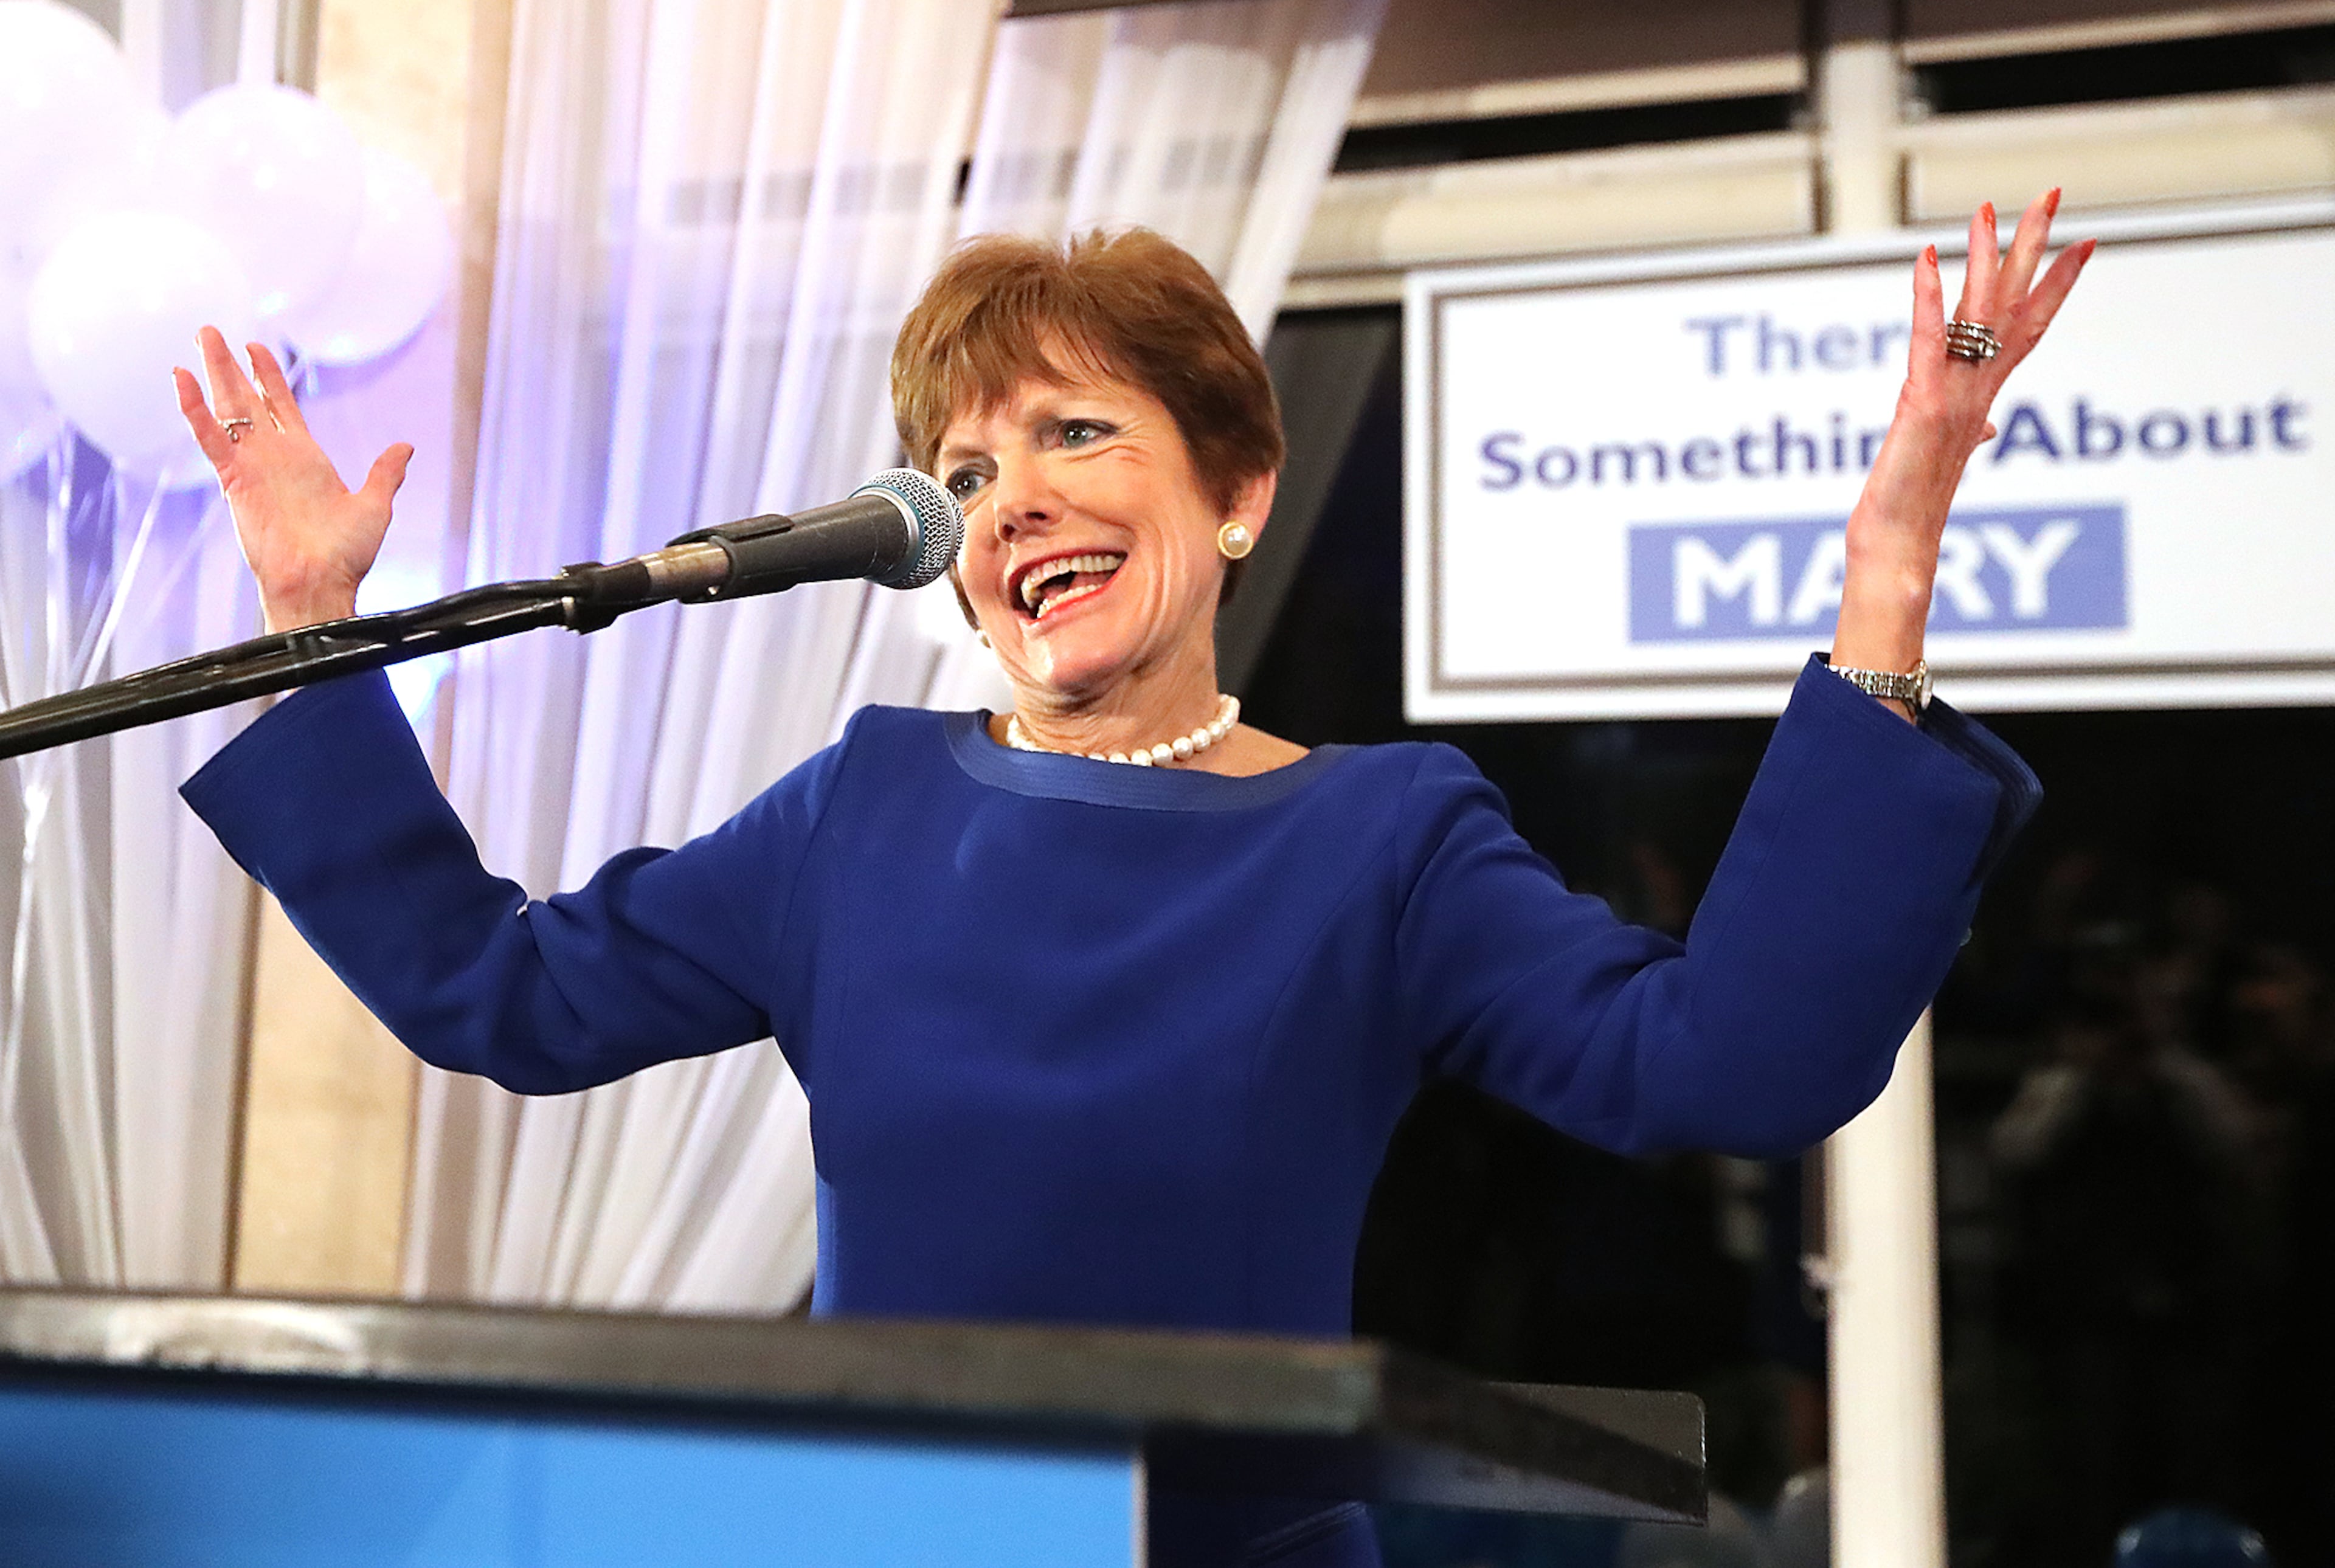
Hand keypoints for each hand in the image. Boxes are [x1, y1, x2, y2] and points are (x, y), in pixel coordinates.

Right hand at [175, 326, 412, 633]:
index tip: (258, 348)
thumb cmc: (346, 556)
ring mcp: (252, 466)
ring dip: (213, 373)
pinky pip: (209, 438)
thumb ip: (385, 474)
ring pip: (227, 409)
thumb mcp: (375, 506)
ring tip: (201, 337)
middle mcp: (275, 457)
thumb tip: (405, 447)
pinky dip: (194, 409)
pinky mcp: (234, 479)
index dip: (270, 377)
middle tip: (212, 332)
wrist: (319, 583)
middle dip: (232, 365)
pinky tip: (181, 378)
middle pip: (248, 400)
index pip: (283, 407)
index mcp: (306, 459)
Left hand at [1833, 190, 2095, 691]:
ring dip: (1986, 257)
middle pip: (2015, 304)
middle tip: (2053, 191)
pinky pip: (1926, 342)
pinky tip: (1926, 259)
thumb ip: (1971, 430)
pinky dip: (1926, 300)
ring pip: (1979, 314)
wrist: (1897, 548)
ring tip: (1993, 206)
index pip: (2029, 327)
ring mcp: (1955, 395)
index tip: (2082, 242)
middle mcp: (1977, 389)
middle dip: (2035, 246)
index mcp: (1982, 396)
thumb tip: (1987, 426)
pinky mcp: (1923, 404)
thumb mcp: (1945, 457)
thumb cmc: (1914, 506)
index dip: (2056, 285)